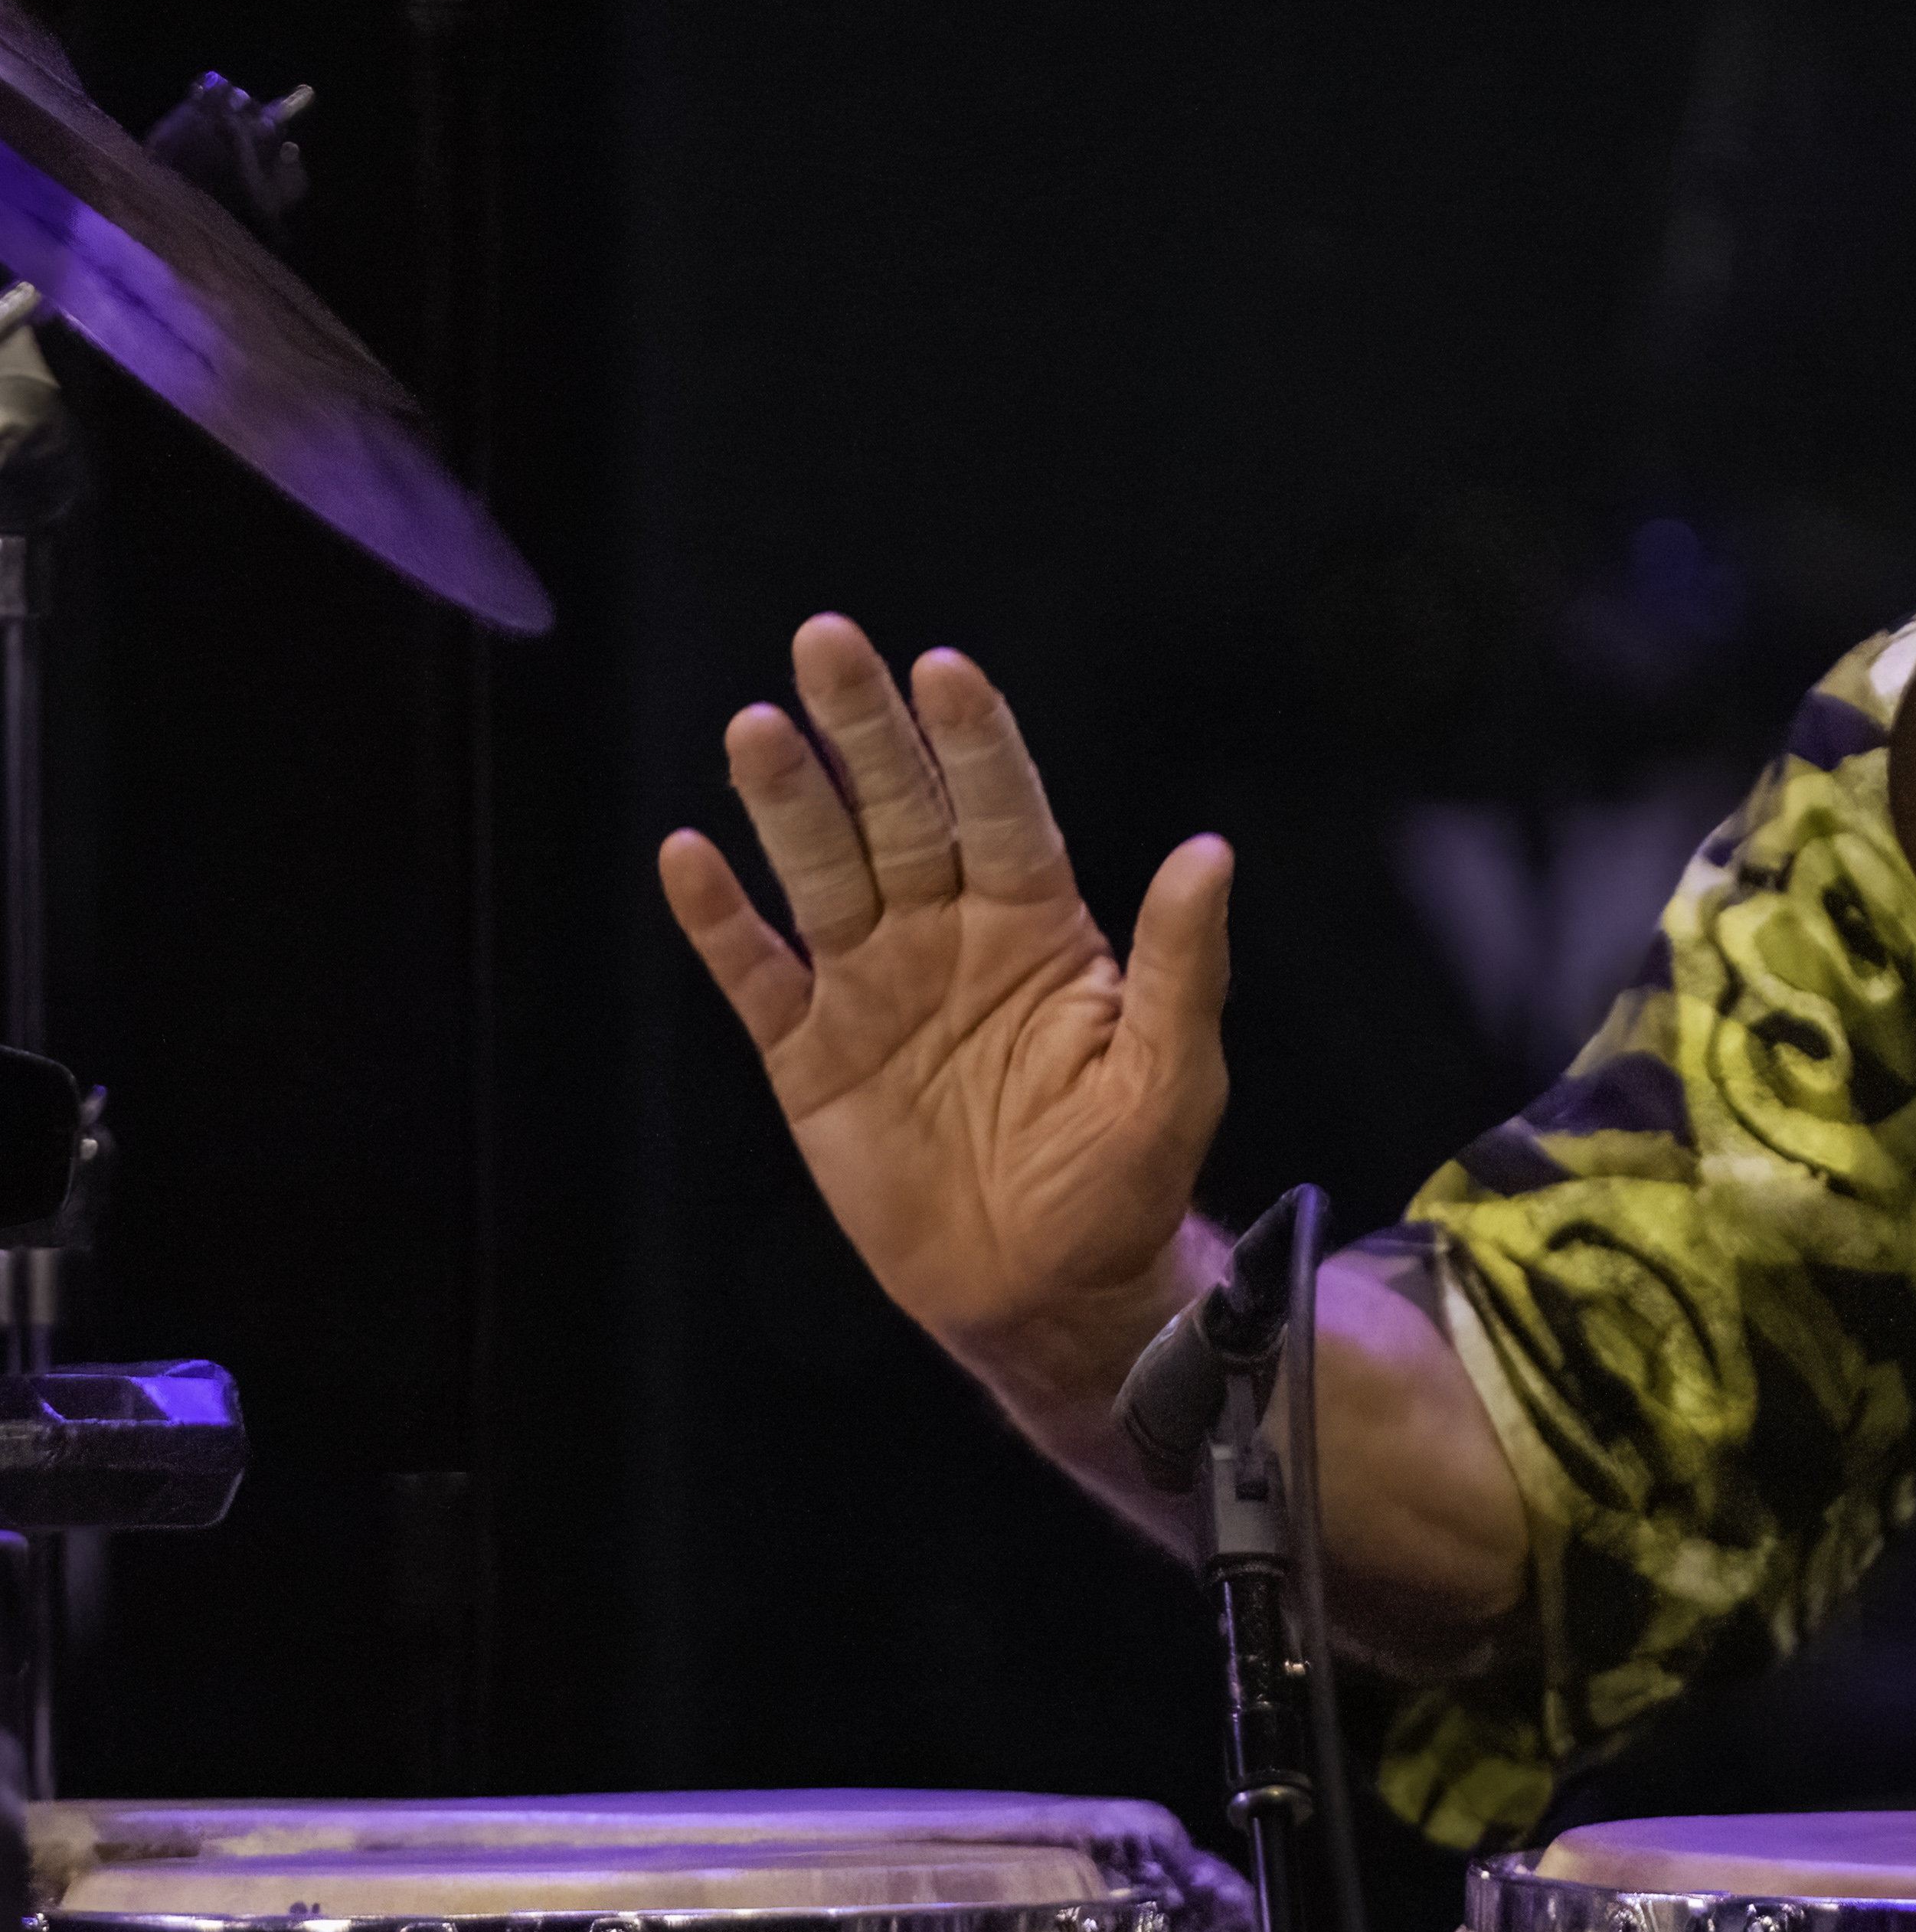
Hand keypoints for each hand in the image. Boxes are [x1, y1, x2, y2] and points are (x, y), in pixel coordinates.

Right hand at [656, 616, 1229, 1412]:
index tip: (943, 668)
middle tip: (827, 642)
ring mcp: (872, 988)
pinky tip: (690, 855)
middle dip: (864, 729)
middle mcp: (947, 936)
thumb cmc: (1124, 1178)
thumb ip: (1182, 962)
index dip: (973, 742)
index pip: (1000, 810)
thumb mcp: (1171, 1071)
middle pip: (898, 812)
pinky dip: (721, 919)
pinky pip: (756, 972)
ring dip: (787, 801)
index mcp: (1037, 928)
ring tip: (756, 725)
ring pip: (820, 872)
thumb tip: (1210, 853)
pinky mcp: (809, 1056)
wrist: (1047, 1289)